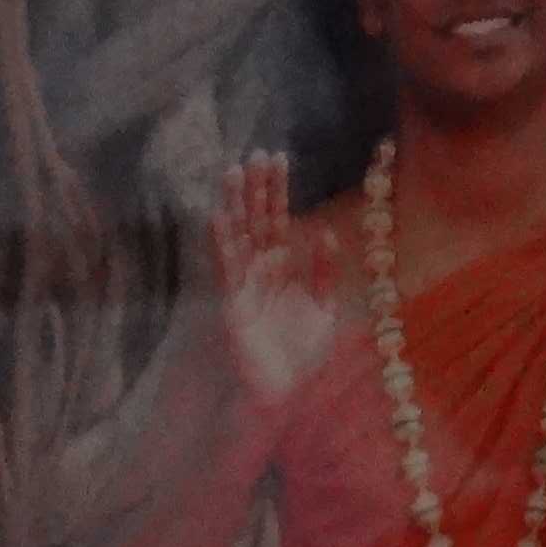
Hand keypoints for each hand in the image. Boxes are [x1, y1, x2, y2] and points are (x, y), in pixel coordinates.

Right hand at [211, 151, 342, 408]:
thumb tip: (326, 233)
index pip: (278, 220)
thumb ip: (325, 273)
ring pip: (238, 236)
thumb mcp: (325, 309)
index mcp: (283, 268)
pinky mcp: (233, 304)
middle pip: (257, 220)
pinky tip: (218, 216)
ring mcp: (244, 285)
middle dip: (256, 188)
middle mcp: (260, 270)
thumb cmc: (303, 357)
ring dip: (235, 204)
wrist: (286, 394)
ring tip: (233, 171)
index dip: (277, 190)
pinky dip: (223, 242)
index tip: (278, 157)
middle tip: (255, 153)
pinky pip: (227, 267)